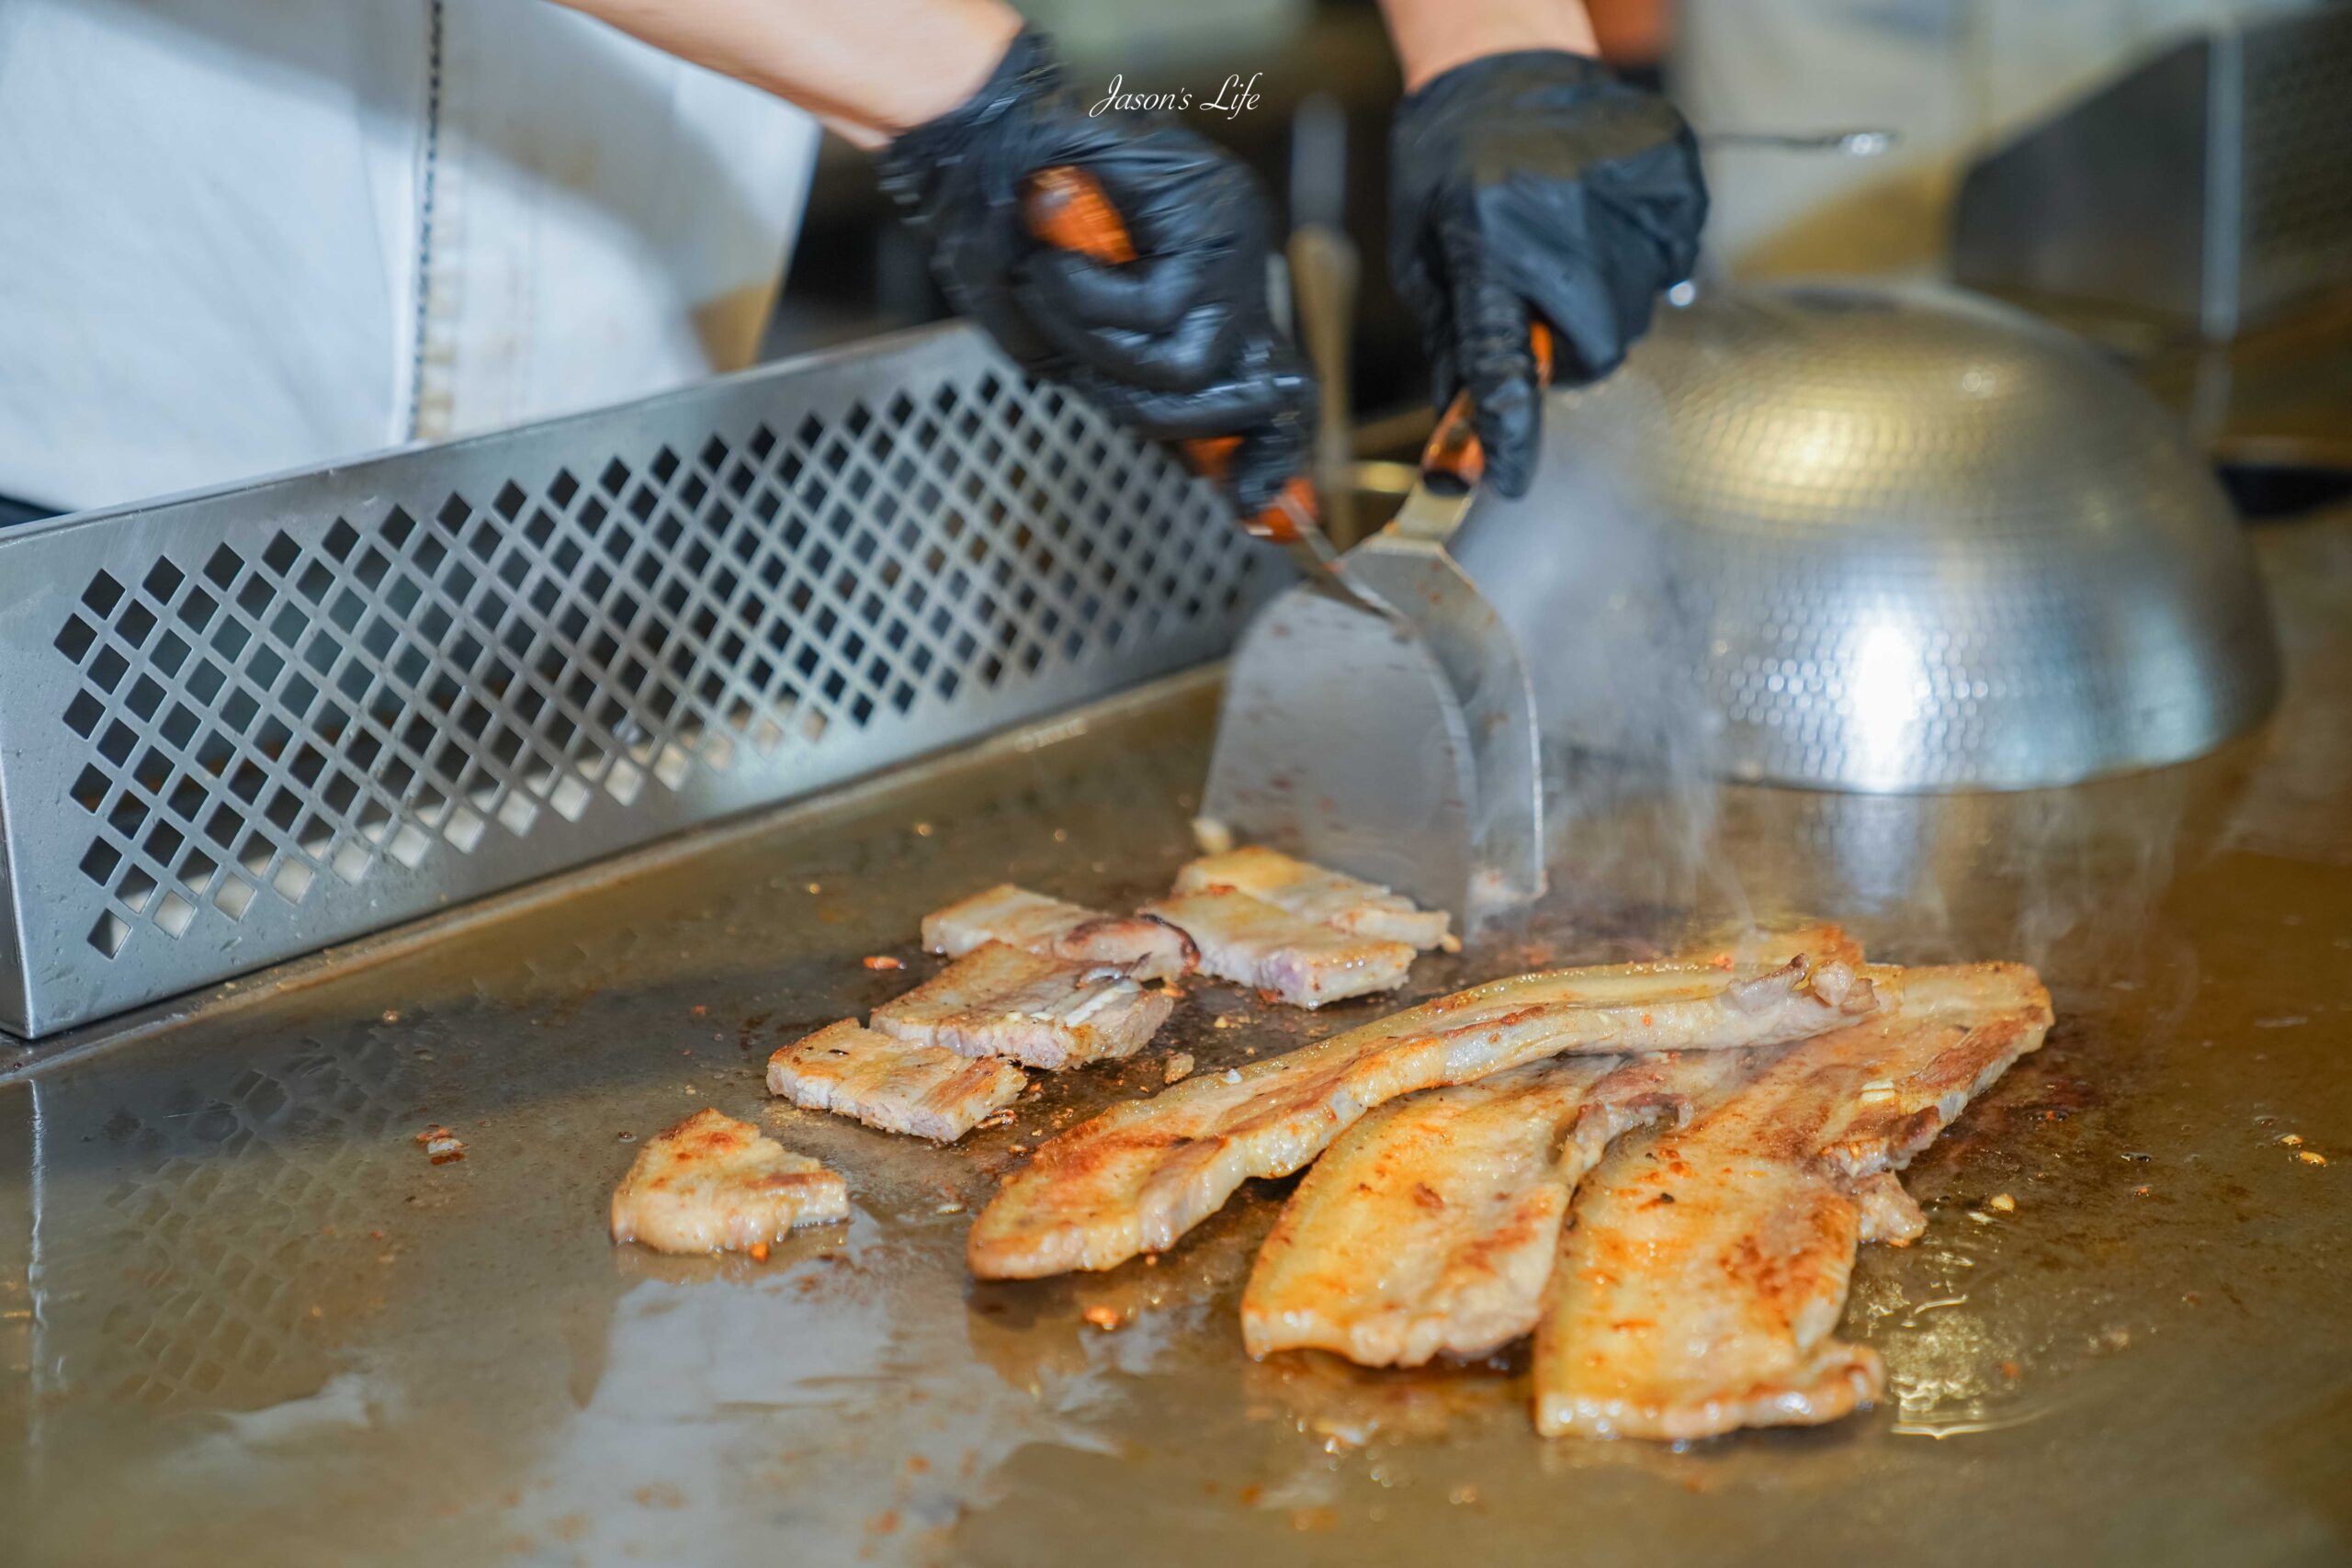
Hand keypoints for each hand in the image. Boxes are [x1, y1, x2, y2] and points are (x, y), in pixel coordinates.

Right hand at [879, 31, 1313, 514]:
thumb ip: (1119, 387)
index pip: (1274, 388)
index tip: (1249, 505)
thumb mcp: (1065, 339)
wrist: (984, 138)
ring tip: (1047, 292)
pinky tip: (1052, 265)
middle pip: (1243, 395)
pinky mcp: (1207, 214)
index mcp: (1216, 299)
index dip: (1267, 453)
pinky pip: (1154, 311)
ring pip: (1188, 365)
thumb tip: (1189, 459)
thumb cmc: (1012, 238)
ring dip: (1099, 349)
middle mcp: (1240, 270)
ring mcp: (1234, 238)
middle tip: (1076, 368)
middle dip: (1153, 415)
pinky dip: (1087, 304)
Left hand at [1389, 50, 1704, 496]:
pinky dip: (1639, 260)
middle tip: (1541, 310)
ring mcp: (1626, 199)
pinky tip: (1599, 220)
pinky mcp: (1670, 179)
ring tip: (1564, 246)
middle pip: (1597, 350)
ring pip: (1636, 311)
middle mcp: (1561, 226)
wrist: (1504, 67)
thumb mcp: (1424, 252)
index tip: (1505, 477)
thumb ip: (1451, 337)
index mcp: (1487, 246)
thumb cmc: (1451, 163)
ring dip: (1602, 303)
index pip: (1502, 364)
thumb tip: (1466, 417)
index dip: (1506, 430)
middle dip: (1569, 353)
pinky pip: (1672, 261)